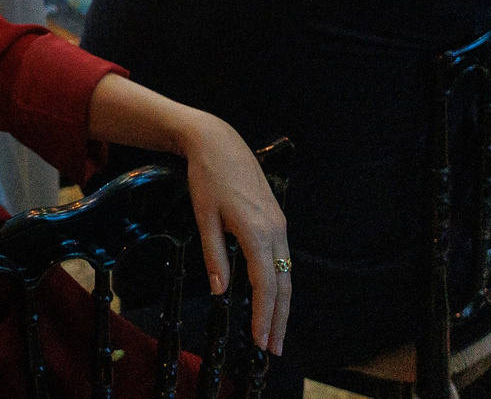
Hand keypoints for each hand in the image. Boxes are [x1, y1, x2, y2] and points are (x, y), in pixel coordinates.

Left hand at [176, 110, 290, 354]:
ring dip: (282, 304)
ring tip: (274, 331)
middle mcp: (275, 230)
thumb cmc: (207, 178)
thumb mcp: (203, 217)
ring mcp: (279, 224)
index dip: (263, 316)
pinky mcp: (276, 219)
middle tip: (273, 349)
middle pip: (283, 285)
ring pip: (286, 273)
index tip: (259, 340)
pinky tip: (272, 297)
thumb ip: (213, 255)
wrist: (219, 141)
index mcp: (256, 232)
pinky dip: (280, 283)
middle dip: (278, 319)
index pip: (265, 285)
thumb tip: (220, 291)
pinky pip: (283, 258)